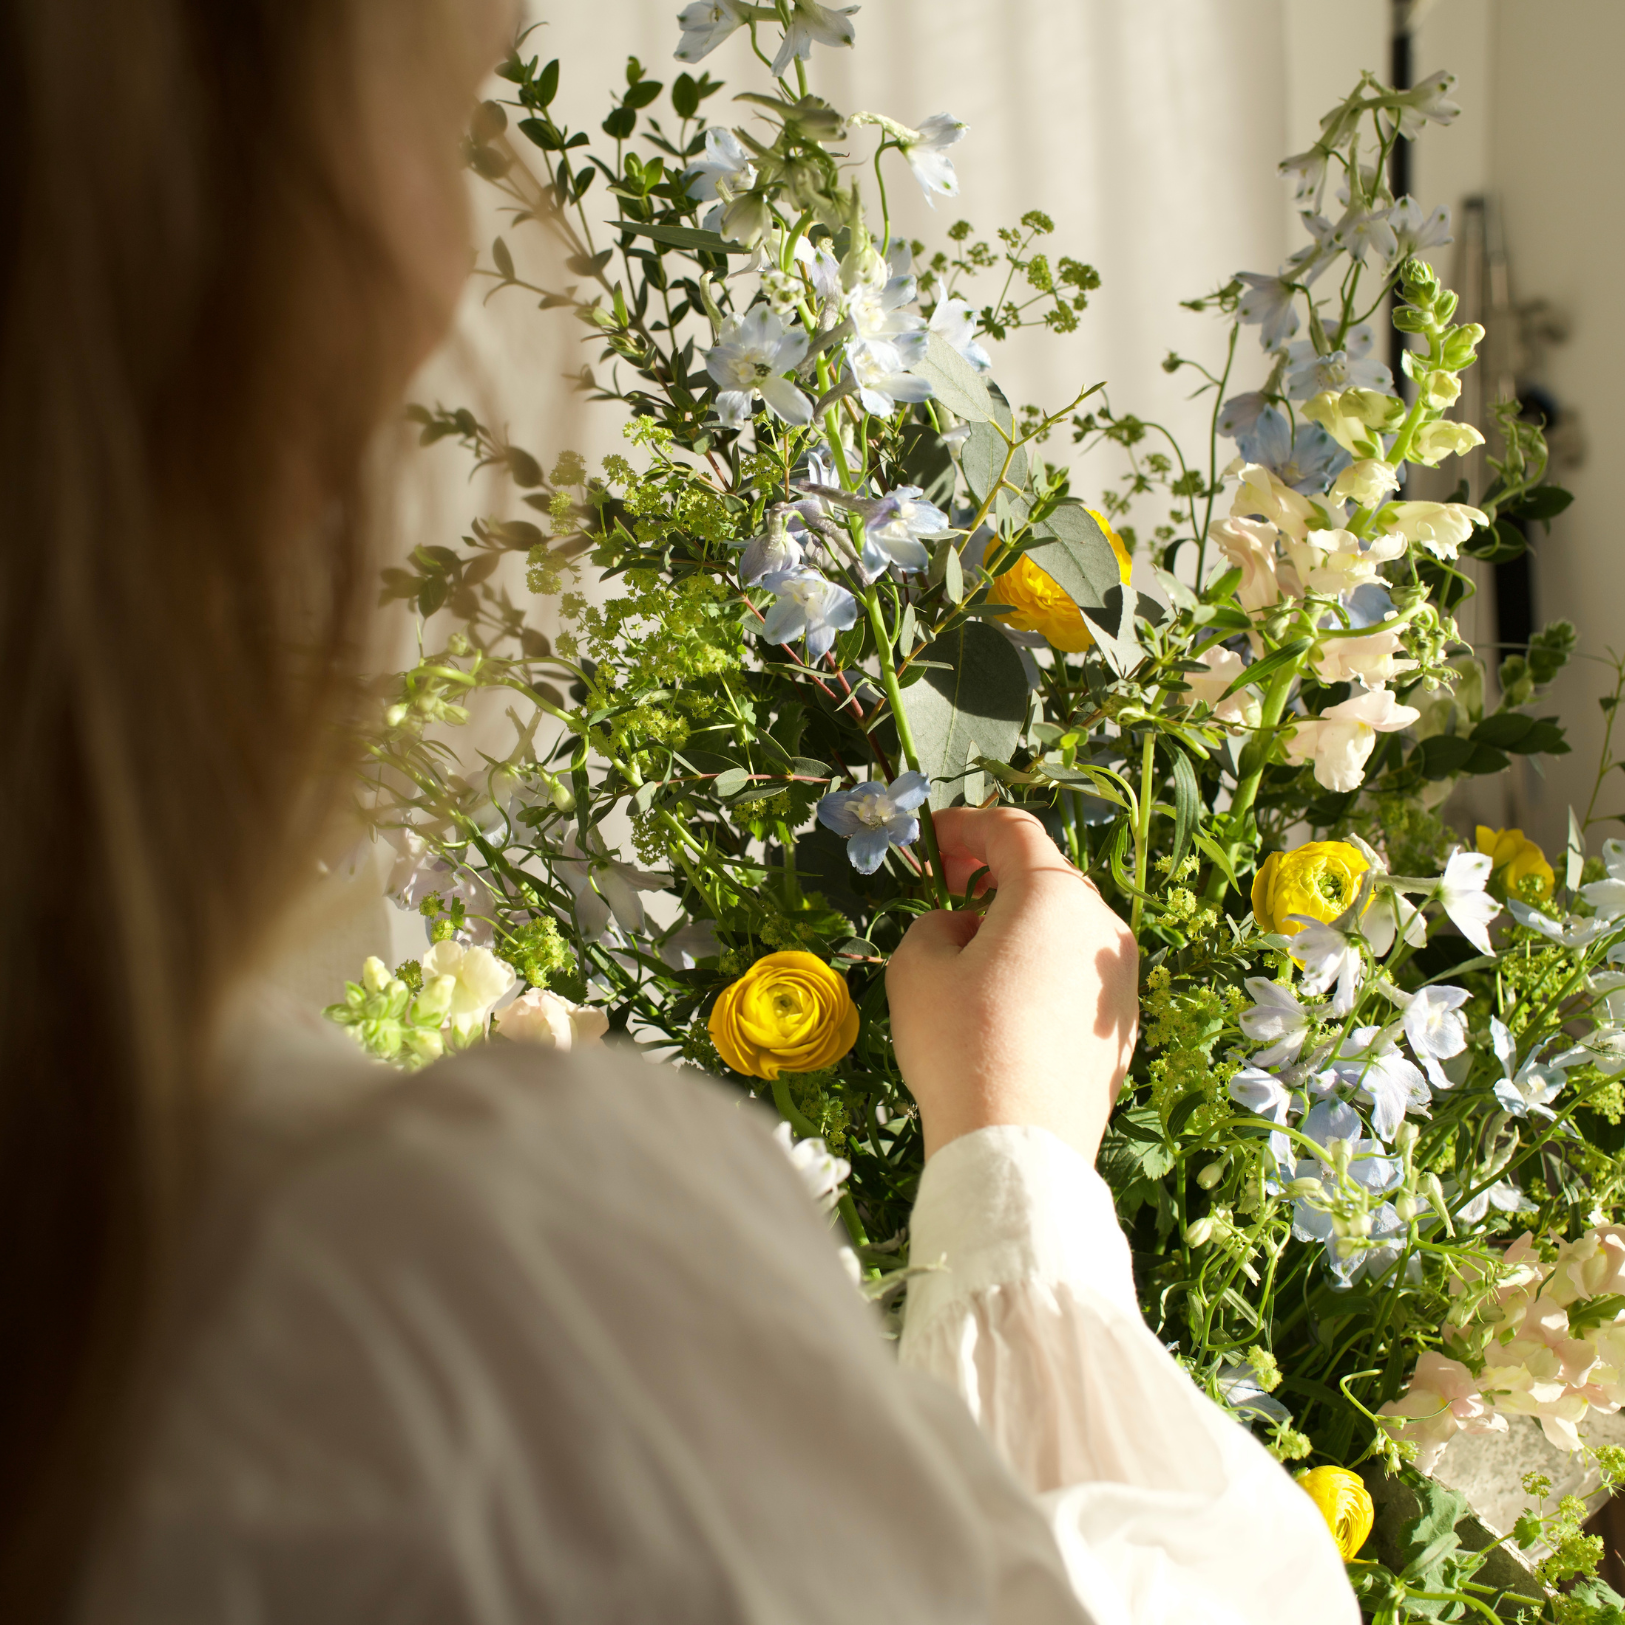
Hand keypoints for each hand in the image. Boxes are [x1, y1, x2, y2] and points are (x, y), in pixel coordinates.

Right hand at [885, 808, 1138, 1165]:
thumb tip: (963, 929)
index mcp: (1054, 895)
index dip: (966, 825)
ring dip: (1019, 921)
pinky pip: (1075, 973)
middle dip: (993, 872)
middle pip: (1046, 876)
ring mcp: (1120, 980)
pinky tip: (1005, 999)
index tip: (932, 839)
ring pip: (1064, 926)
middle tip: (946, 884)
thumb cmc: (961, 1045)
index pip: (1012, 831)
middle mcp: (1101, 926)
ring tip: (970, 949)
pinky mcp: (1122, 1027)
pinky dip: (1042, 964)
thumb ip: (934, 923)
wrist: (1018, 1147)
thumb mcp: (917, 967)